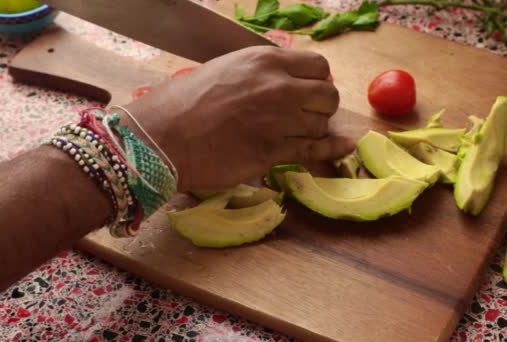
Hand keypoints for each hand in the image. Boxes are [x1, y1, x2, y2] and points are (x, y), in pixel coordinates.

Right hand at [122, 46, 353, 190]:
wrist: (162, 138)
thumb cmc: (183, 102)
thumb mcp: (226, 69)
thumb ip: (261, 73)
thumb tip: (288, 80)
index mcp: (265, 61)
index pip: (318, 67)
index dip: (317, 81)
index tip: (308, 92)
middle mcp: (279, 87)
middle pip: (327, 96)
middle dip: (320, 106)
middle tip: (303, 115)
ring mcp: (279, 121)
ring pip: (321, 125)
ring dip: (312, 130)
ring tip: (291, 134)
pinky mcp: (274, 152)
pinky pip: (315, 150)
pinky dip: (333, 149)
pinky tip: (344, 147)